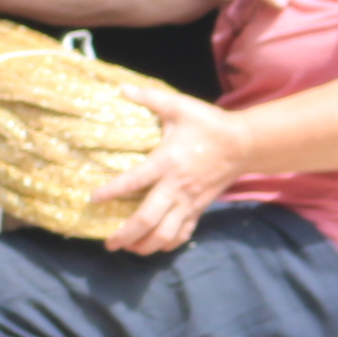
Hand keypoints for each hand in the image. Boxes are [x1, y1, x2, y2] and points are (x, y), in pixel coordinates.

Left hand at [88, 87, 248, 255]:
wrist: (244, 143)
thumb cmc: (208, 124)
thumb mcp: (179, 105)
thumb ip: (150, 97)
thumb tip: (122, 87)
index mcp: (166, 162)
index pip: (133, 181)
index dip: (112, 192)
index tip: (94, 199)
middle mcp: (176, 186)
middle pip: (147, 219)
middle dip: (125, 235)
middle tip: (108, 244)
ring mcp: (189, 201)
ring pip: (165, 233)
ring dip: (145, 246)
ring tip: (127, 249)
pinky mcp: (199, 208)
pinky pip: (183, 233)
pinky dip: (168, 244)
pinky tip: (155, 246)